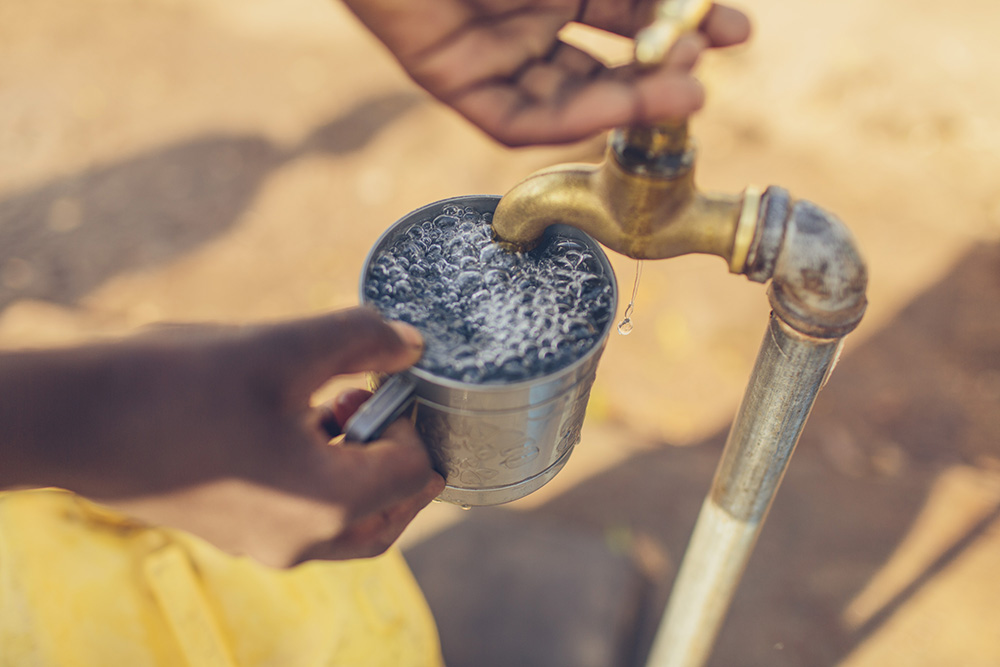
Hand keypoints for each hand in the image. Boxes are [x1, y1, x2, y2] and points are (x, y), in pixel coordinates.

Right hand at [0, 308, 444, 567]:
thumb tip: (411, 343)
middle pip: (389, 514)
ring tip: (340, 404)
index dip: (416, 420)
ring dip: (361, 467)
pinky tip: (298, 420)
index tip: (394, 379)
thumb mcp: (286, 346)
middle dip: (398, 455)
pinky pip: (304, 519)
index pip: (414, 472)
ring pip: (348, 522)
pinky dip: (322, 478)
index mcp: (328, 503)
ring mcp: (264, 544)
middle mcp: (302, 542)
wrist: (77, 420)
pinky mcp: (234, 532)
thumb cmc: (181, 383)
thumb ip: (362, 339)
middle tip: (384, 402)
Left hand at [342, 0, 750, 144]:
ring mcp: (493, 49)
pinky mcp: (454, 79)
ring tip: (681, 92)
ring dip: (625, 99)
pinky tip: (614, 108)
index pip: (631, 12)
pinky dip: (565, 118)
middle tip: (709, 68)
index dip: (682, 23)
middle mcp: (530, 14)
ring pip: (566, 95)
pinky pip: (515, 118)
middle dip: (661, 67)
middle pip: (605, 60)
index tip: (735, 31)